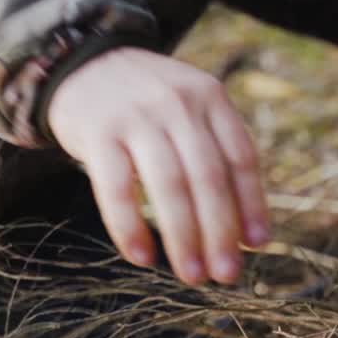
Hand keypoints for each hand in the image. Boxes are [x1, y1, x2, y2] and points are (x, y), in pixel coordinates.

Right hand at [46, 46, 268, 283]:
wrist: (81, 63)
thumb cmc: (148, 104)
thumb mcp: (190, 109)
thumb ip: (216, 153)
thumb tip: (244, 232)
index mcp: (210, 98)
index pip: (240, 158)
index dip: (251, 204)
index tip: (255, 245)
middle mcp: (177, 104)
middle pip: (208, 177)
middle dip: (220, 231)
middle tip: (227, 273)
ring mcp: (136, 116)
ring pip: (169, 185)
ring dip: (183, 237)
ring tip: (193, 275)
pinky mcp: (98, 132)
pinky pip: (117, 188)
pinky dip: (130, 227)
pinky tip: (142, 257)